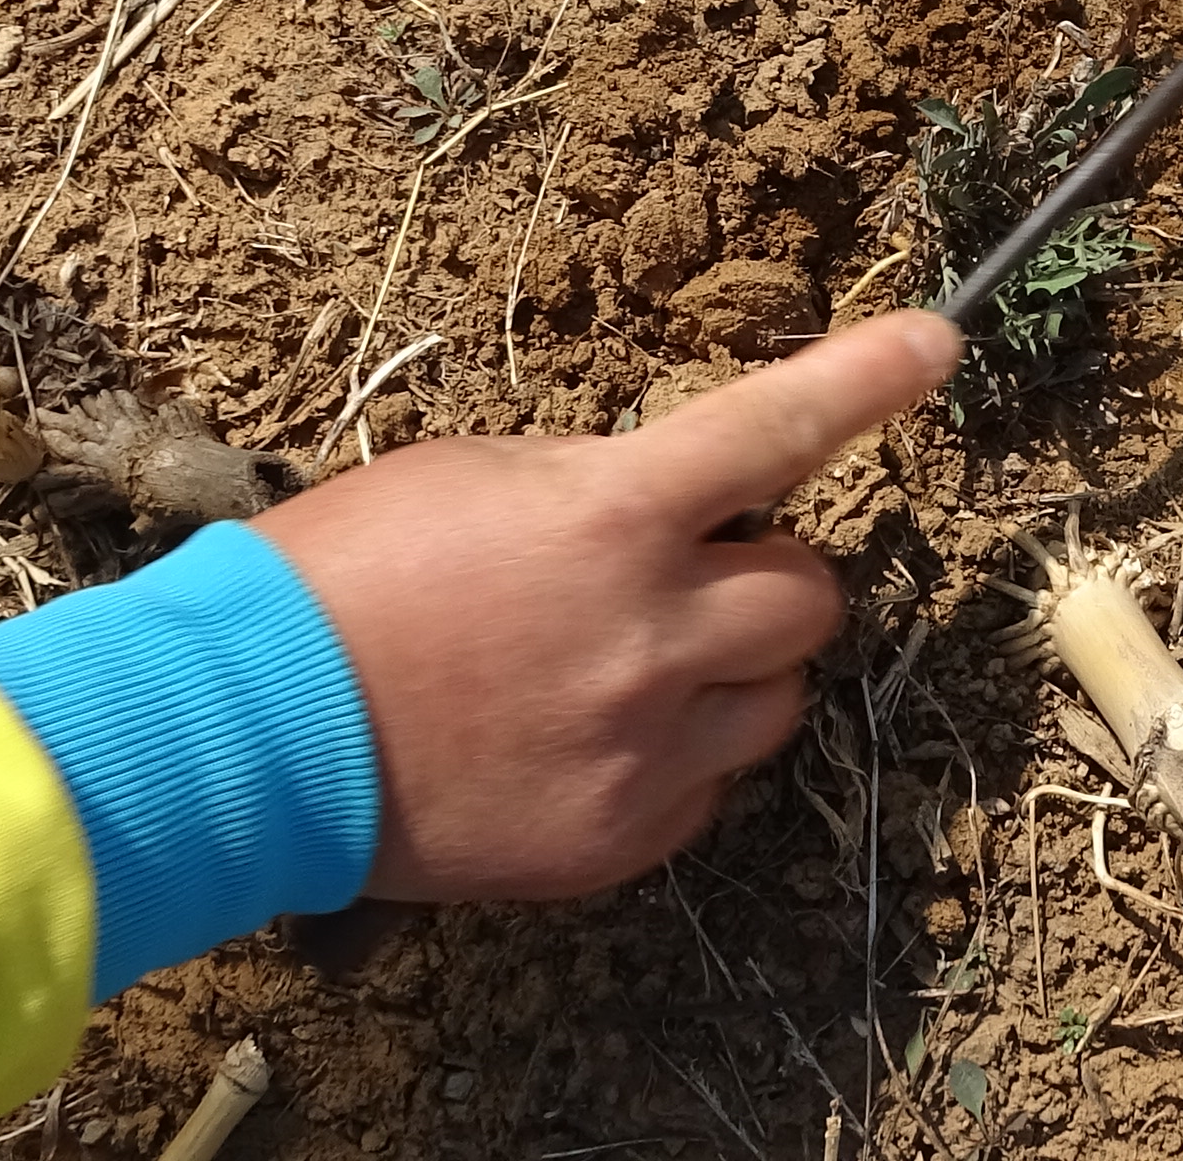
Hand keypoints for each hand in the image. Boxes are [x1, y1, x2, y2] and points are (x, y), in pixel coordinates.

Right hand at [252, 308, 959, 901]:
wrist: (246, 736)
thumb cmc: (338, 582)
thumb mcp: (469, 478)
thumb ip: (589, 485)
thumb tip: (659, 505)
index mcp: (614, 515)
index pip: (779, 426)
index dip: (871, 377)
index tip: (936, 346)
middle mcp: (654, 631)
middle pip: (810, 594)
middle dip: (764, 578)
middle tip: (684, 580)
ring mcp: (645, 745)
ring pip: (778, 698)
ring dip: (731, 672)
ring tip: (625, 672)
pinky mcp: (621, 836)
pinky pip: (708, 788)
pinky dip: (674, 761)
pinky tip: (583, 744)